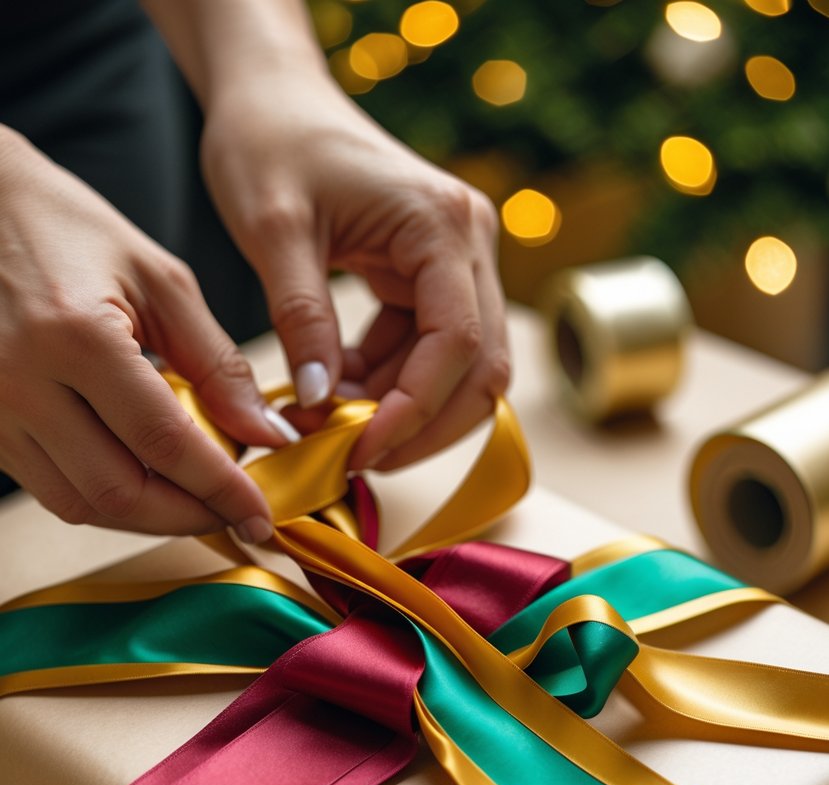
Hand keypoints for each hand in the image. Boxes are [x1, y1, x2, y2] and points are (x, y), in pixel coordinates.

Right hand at [0, 127, 279, 538]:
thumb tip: (268, 434)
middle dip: (187, 516)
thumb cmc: (68, 231)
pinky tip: (143, 480)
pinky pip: (49, 489)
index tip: (261, 516)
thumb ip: (219, 365)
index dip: (221, 490)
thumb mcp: (161, 282)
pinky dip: (104, 499)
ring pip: (81, 505)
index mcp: (78, 336)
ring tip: (193, 499)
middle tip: (232, 513)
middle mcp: (22, 382)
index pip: (164, 443)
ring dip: (146, 517)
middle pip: (120, 492)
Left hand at [199, 67, 509, 469]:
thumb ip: (303, 319)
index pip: (457, 343)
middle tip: (357, 458)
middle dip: (424, 424)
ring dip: (406, 408)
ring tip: (337, 424)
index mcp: (443, 225)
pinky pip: (429, 350)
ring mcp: (458, 262)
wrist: (274, 98)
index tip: (359, 450)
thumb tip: (321, 406)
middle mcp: (469, 243)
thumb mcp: (274, 231)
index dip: (414, 411)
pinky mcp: (433, 276)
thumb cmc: (270, 143)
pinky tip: (340, 390)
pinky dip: (390, 382)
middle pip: (482, 367)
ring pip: (463, 368)